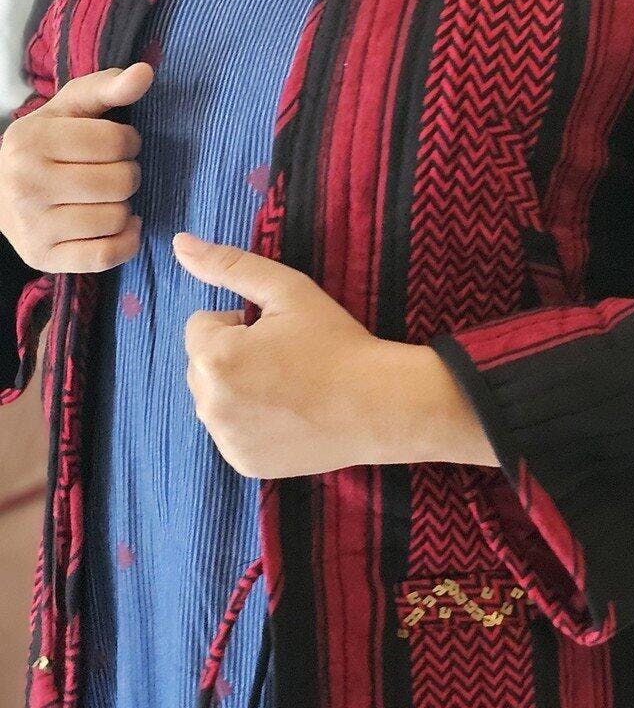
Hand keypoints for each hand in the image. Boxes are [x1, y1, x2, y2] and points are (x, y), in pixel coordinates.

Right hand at [0, 62, 150, 272]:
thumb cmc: (46, 145)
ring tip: (107, 197)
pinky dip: (127, 241)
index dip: (128, 141)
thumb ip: (108, 86)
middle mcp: (25, 184)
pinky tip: (120, 225)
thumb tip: (145, 72)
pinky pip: (106, 255)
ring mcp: (32, 226)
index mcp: (31, 140)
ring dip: (124, 207)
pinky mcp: (43, 258)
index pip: (115, 140)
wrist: (0, 193)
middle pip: (120, 182)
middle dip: (128, 174)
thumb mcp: (69, 109)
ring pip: (116, 218)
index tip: (116, 144)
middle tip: (112, 172)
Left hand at [172, 231, 403, 477]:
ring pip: (214, 398)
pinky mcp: (243, 464)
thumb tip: (179, 243)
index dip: (239, 322)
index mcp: (215, 358)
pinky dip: (249, 422)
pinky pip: (230, 431)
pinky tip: (288, 416)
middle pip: (201, 364)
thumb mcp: (287, 289)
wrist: (380, 405)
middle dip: (231, 356)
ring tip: (288, 387)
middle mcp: (210, 405)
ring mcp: (225, 440)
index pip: (201, 326)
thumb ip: (228, 265)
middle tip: (285, 360)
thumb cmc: (336, 342)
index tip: (277, 333)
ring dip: (236, 388)